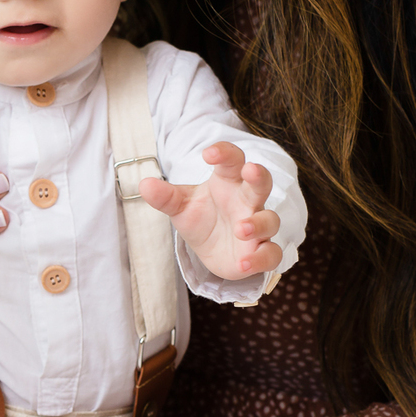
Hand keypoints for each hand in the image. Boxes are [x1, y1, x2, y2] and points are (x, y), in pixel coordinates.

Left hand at [140, 141, 281, 280]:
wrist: (212, 250)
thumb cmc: (202, 218)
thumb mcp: (181, 207)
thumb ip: (166, 197)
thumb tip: (144, 184)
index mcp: (228, 182)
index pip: (232, 160)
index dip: (224, 153)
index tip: (209, 153)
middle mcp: (247, 201)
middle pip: (261, 183)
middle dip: (259, 176)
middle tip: (251, 170)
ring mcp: (257, 226)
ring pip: (270, 219)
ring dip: (258, 223)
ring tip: (240, 228)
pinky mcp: (260, 251)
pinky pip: (271, 254)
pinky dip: (261, 259)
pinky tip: (244, 263)